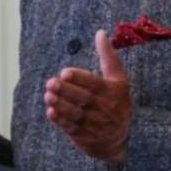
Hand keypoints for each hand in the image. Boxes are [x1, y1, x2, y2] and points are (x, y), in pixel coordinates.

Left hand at [44, 28, 131, 163]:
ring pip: (76, 114)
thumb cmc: (117, 102)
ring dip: (61, 105)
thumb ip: (109, 56)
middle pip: (84, 99)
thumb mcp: (118, 79)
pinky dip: (61, 121)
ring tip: (48, 96)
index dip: (80, 78)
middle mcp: (105, 108)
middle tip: (51, 83)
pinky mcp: (86, 136)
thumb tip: (100, 33)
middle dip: (66, 91)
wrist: (122, 137)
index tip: (65, 72)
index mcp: (113, 91)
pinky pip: (72, 129)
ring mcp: (95, 123)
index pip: (95, 84)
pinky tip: (51, 112)